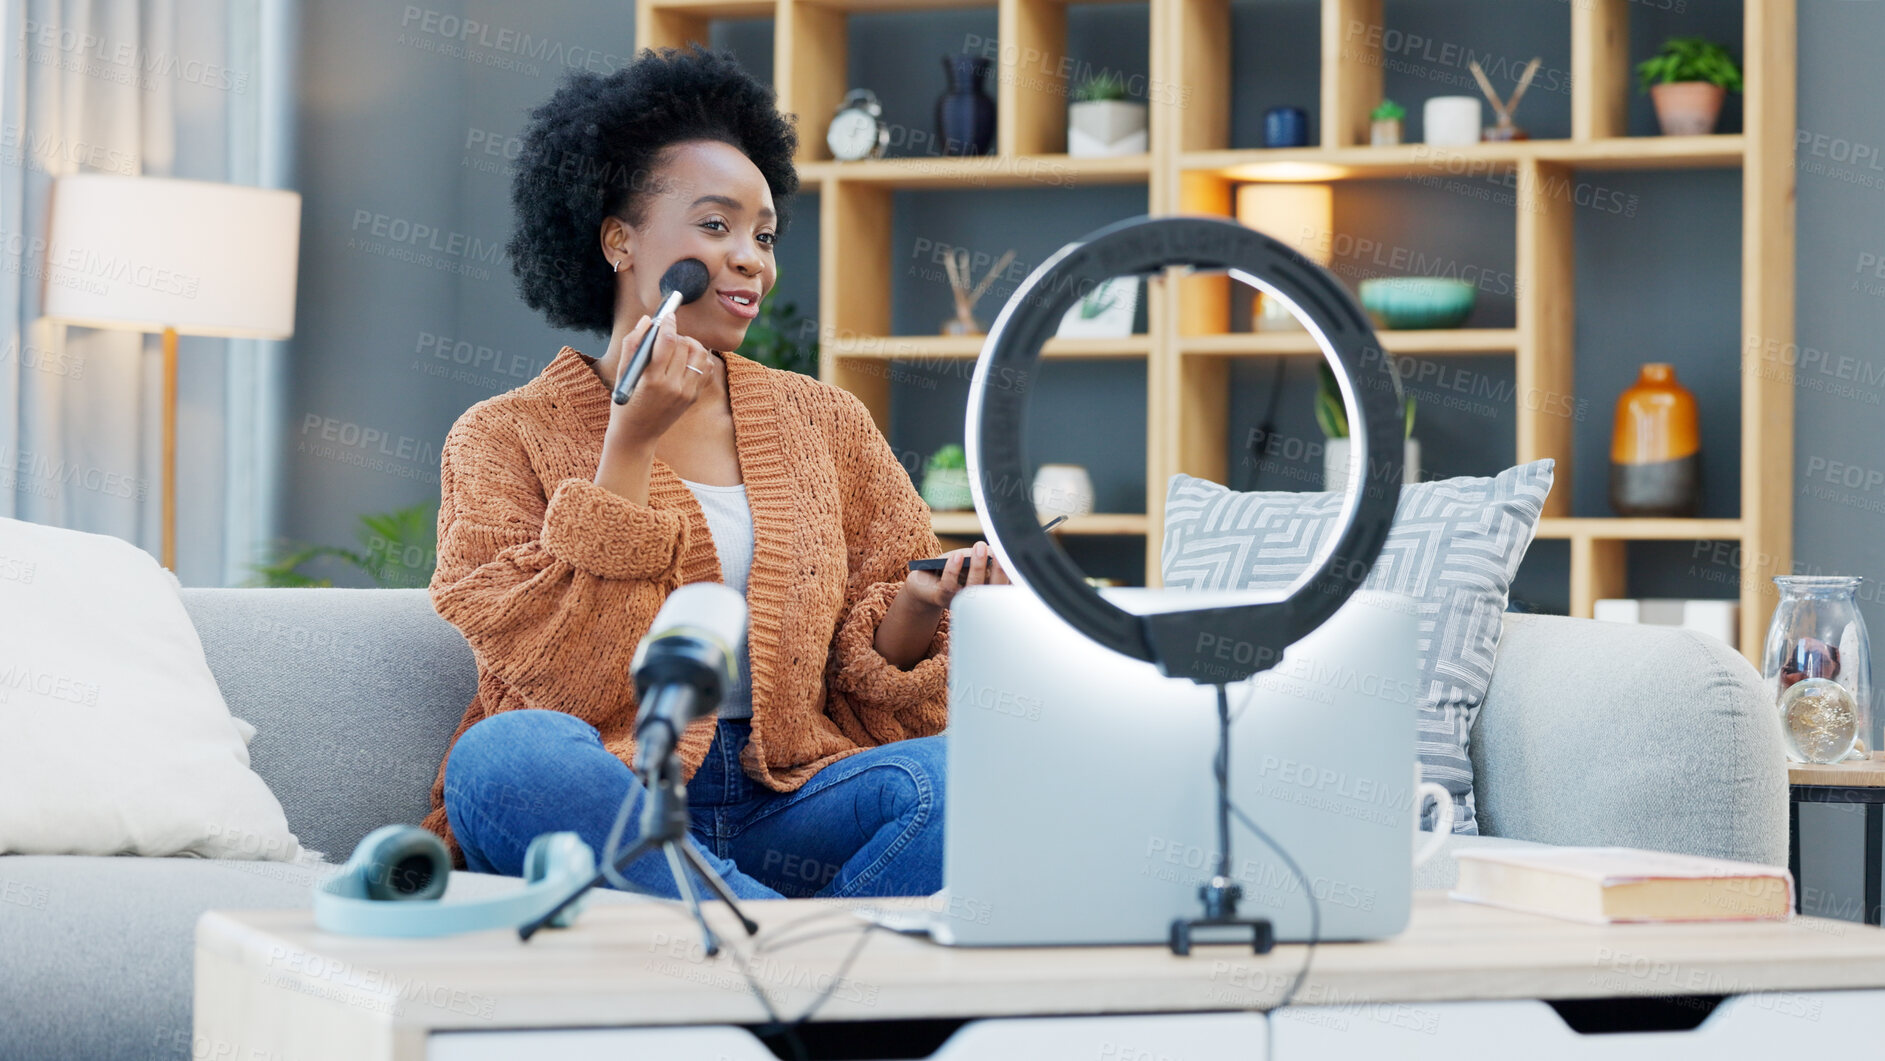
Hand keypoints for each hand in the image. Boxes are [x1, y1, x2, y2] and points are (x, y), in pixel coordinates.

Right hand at [602, 313, 713, 453]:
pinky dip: (699, 358)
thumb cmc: (625, 402)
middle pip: (686, 346)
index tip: (667, 314)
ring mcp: (687, 393)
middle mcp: (674, 387)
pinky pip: (706, 369)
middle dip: (677, 334)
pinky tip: (685, 359)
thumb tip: (646, 320)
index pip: (668, 342)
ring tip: (678, 346)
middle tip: (666, 336)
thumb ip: (633, 344)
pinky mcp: (694, 397)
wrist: (636, 435)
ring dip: (691, 345)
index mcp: (653, 380)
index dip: (668, 323)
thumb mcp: (623, 373)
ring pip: (701, 355)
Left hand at [902, 541, 1008, 610]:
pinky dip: (953, 569)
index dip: (1017, 577)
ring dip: (977, 567)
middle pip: (994, 590)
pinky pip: (949, 585)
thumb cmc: (956, 568)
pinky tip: (957, 556)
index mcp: (991, 594)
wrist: (926, 581)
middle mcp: (978, 602)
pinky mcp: (942, 598)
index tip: (1020, 561)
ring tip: (980, 546)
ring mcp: (961, 601)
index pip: (1009, 589)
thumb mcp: (974, 560)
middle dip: (999, 571)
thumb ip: (987, 556)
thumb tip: (998, 550)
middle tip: (1001, 553)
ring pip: (972, 588)